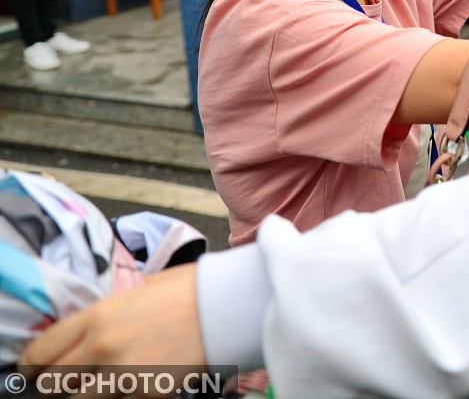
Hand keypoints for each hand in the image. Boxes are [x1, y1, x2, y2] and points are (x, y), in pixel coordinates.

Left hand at [20, 264, 205, 395]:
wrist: (227, 305)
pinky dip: (123, 396)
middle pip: (53, 385)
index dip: (32, 365)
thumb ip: (107, 314)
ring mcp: (124, 376)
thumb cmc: (189, 289)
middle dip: (57, 385)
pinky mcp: (148, 394)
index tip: (34, 370)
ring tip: (106, 383)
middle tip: (67, 382)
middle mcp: (102, 349)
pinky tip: (137, 382)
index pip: (41, 352)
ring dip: (88, 395)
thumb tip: (87, 332)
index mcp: (97, 318)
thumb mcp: (138, 291)